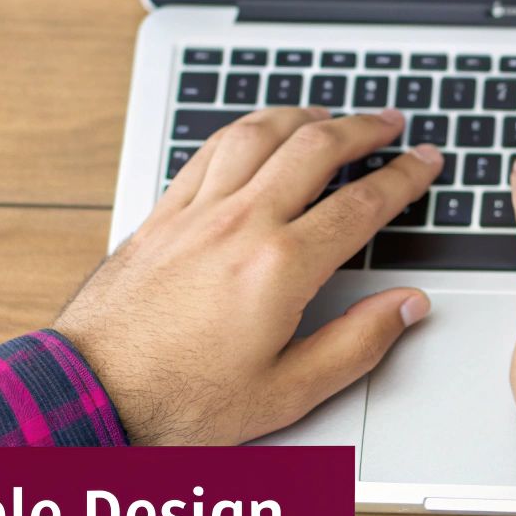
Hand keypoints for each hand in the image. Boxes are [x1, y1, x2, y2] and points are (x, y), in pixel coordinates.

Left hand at [55, 107, 440, 444]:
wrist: (90, 396)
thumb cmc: (181, 401)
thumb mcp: (288, 392)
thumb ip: (357, 344)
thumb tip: (406, 307)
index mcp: (281, 268)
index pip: (362, 204)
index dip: (404, 178)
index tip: (426, 163)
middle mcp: (239, 225)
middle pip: (315, 149)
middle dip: (363, 129)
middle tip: (390, 123)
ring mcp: (196, 214)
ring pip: (258, 134)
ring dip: (302, 116)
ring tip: (328, 114)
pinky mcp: (161, 216)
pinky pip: (208, 150)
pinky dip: (244, 129)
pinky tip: (255, 131)